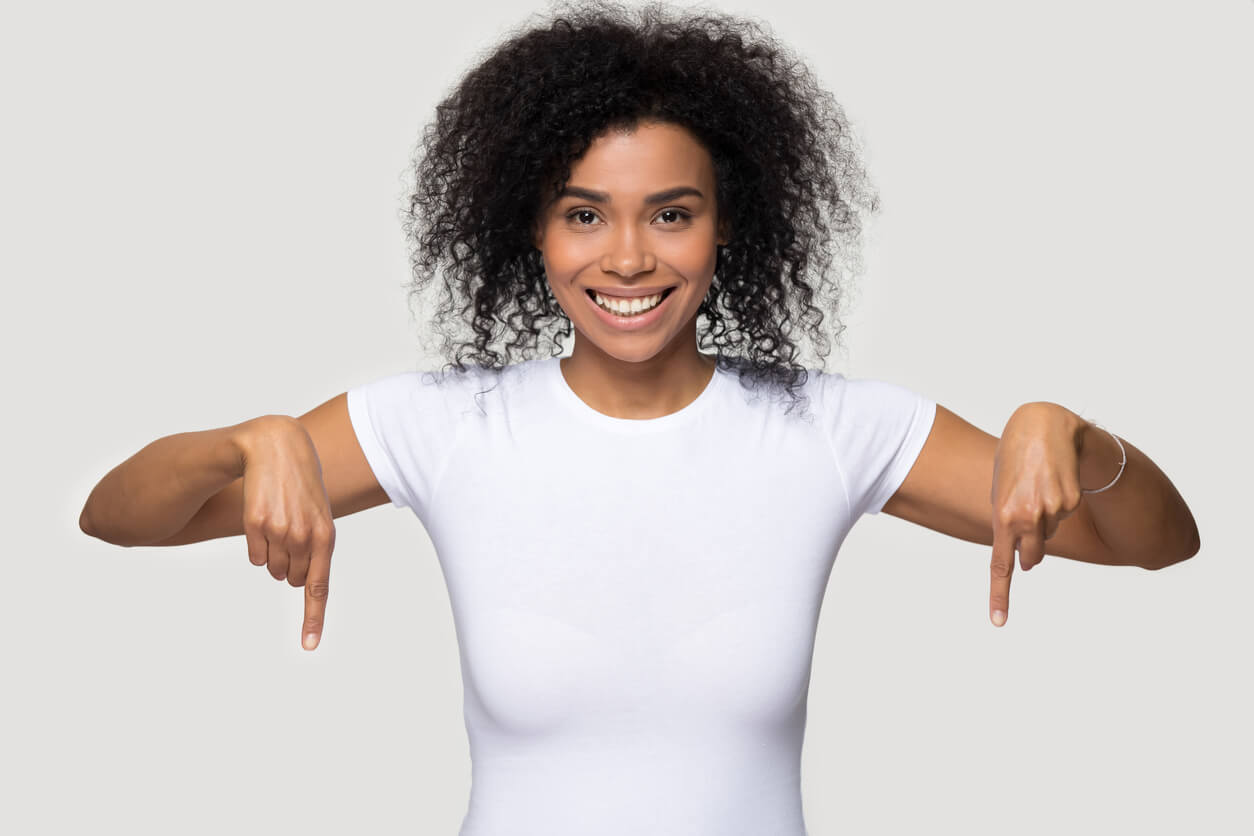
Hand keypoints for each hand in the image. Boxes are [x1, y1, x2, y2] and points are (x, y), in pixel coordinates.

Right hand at [238, 416, 335, 650]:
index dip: (314, 618)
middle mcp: (303, 537)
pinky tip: (263, 520)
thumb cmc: (301, 485)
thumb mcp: (318, 514)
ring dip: (272, 555)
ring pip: (271, 569)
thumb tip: (295, 583)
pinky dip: (257, 547)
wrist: (277, 447)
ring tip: (278, 521)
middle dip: (289, 566)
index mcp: (326, 536)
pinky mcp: (254, 524)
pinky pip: (254, 557)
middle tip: (290, 534)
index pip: (318, 586)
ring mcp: (279, 531)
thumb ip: (314, 550)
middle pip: (291, 579)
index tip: (309, 646)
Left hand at [988, 402, 1085, 626]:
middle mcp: (1027, 518)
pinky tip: (1054, 479)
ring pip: (1049, 533)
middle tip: (1029, 522)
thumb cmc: (1016, 458)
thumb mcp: (1001, 490)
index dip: (1000, 594)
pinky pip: (1063, 515)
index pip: (1001, 564)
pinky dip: (1058, 503)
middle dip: (1030, 552)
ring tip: (1037, 484)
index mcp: (1003, 516)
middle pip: (1031, 557)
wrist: (1045, 426)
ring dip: (1044, 517)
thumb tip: (1026, 555)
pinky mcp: (1071, 502)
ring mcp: (1051, 512)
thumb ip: (1007, 522)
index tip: (998, 621)